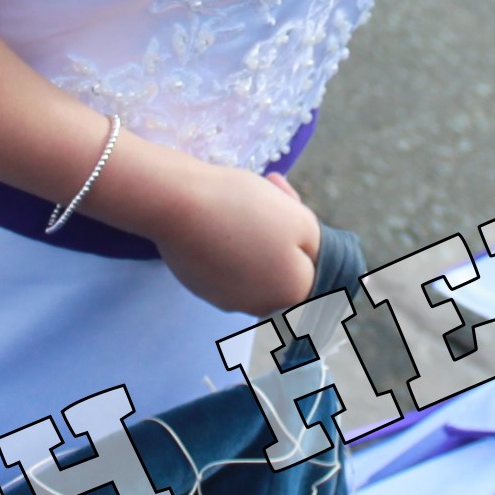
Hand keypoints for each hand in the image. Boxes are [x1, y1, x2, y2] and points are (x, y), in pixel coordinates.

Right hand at [144, 159, 323, 315]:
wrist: (177, 206)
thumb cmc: (245, 209)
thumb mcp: (301, 221)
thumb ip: (317, 248)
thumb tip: (312, 263)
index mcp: (292, 294)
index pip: (314, 263)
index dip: (305, 230)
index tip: (288, 202)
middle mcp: (261, 306)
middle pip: (283, 263)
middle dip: (281, 229)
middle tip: (271, 188)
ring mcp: (226, 299)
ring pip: (254, 261)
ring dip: (254, 233)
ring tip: (239, 199)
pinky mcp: (199, 286)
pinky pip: (225, 262)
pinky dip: (225, 240)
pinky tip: (215, 216)